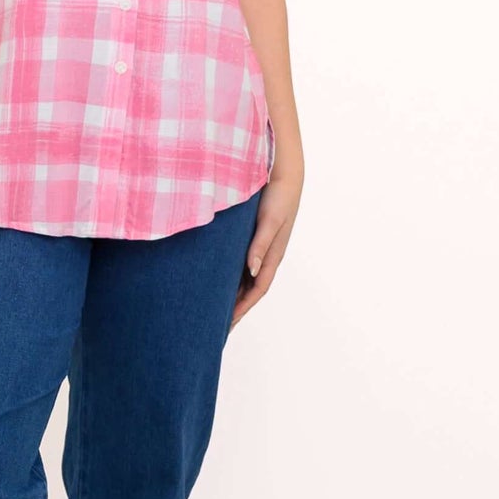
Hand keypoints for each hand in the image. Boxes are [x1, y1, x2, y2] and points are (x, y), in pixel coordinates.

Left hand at [230, 176, 301, 331]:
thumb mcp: (269, 220)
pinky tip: (216, 277)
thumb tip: (252, 270)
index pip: (256, 291)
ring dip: (232, 293)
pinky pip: (240, 263)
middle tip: (217, 325)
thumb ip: (259, 244)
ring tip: (214, 307)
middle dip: (236, 308)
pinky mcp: (252, 236)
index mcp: (272, 255)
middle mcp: (266, 255)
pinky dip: (230, 274)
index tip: (226, 325)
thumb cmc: (279, 196)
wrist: (285, 172)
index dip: (242, 308)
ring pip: (245, 277)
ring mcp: (260, 246)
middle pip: (250, 289)